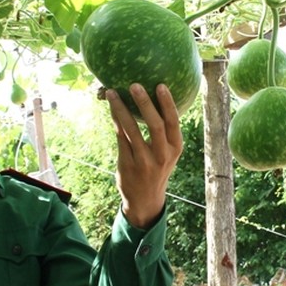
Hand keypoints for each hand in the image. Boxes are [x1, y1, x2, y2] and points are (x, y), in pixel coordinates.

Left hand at [106, 83, 183, 227]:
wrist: (145, 199)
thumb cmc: (157, 168)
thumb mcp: (168, 153)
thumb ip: (164, 133)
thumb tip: (153, 98)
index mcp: (175, 148)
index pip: (173, 123)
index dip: (167, 104)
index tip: (160, 85)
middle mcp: (162, 155)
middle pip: (155, 126)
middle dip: (145, 104)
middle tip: (134, 85)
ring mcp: (144, 161)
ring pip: (131, 130)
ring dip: (121, 109)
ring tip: (112, 93)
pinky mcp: (127, 164)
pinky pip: (120, 137)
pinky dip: (115, 120)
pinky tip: (111, 107)